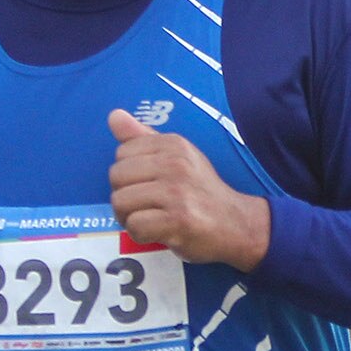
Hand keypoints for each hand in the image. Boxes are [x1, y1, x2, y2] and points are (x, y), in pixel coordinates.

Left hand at [107, 110, 269, 270]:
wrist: (237, 224)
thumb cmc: (201, 192)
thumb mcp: (177, 157)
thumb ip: (143, 138)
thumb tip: (114, 115)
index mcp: (173, 144)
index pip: (122, 153)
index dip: (129, 175)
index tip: (149, 185)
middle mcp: (175, 163)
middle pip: (116, 177)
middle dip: (125, 197)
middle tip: (148, 206)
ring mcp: (177, 191)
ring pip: (120, 202)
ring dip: (130, 218)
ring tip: (152, 219)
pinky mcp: (178, 219)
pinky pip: (135, 225)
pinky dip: (141, 235)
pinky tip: (159, 233)